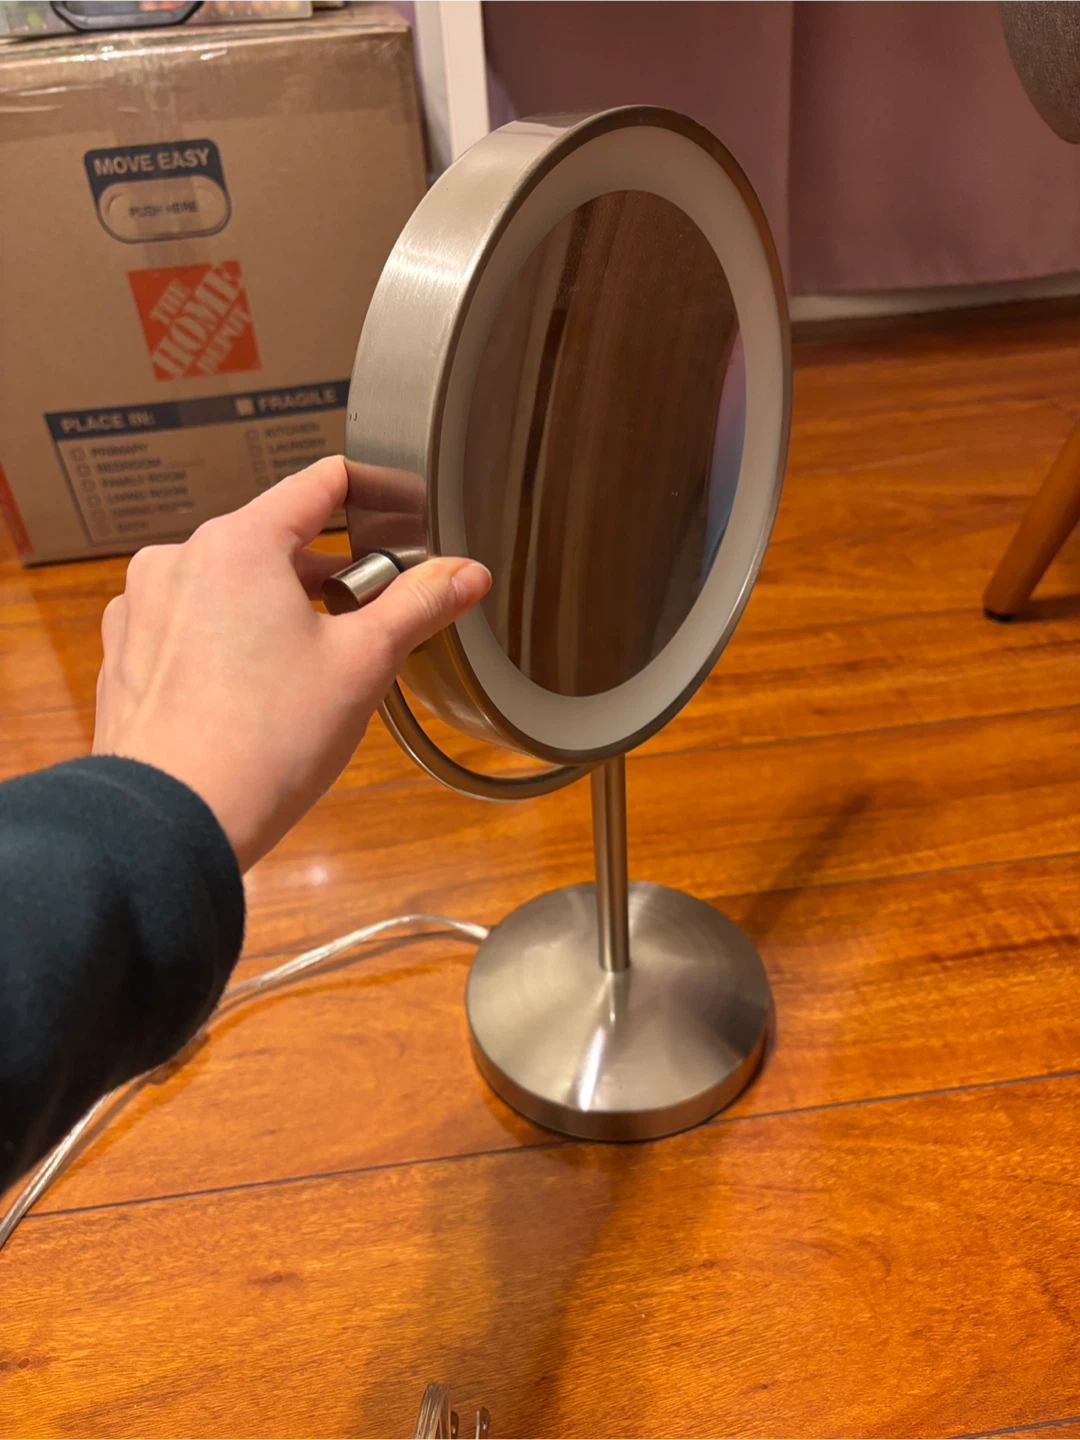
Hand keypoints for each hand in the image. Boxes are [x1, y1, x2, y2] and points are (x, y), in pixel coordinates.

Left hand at [93, 457, 489, 870]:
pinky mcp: (124, 654)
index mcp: (239, 543)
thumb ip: (419, 605)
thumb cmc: (268, 740)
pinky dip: (225, 643)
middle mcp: (177, 560)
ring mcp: (142, 607)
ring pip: (228, 586)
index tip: (392, 510)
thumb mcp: (364, 663)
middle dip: (324, 575)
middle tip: (364, 624)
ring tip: (306, 671)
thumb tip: (467, 573)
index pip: (316, 485)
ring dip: (273, 609)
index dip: (366, 492)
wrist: (175, 822)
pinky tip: (251, 695)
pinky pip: (188, 626)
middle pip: (272, 542)